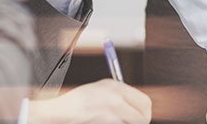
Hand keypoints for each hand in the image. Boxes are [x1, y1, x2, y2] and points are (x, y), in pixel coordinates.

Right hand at [28, 80, 150, 123]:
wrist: (60, 111)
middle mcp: (116, 97)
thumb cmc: (78, 102)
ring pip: (133, 123)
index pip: (144, 101)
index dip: (145, 112)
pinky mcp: (107, 120)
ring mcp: (112, 110)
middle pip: (143, 116)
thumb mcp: (100, 90)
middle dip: (141, 122)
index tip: (143, 118)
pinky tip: (106, 123)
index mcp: (116, 86)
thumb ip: (119, 95)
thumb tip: (138, 108)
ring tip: (115, 121)